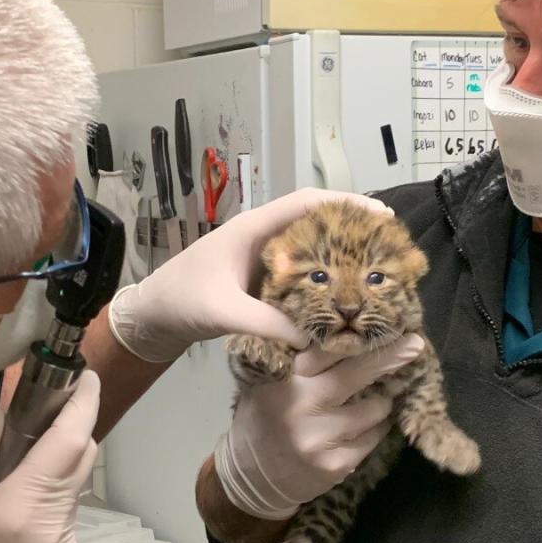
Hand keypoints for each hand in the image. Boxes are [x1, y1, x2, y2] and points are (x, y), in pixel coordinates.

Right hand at [0, 371, 100, 542]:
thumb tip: (4, 414)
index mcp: (22, 509)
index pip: (70, 440)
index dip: (84, 402)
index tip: (87, 376)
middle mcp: (57, 528)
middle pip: (81, 460)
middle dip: (68, 431)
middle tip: (35, 419)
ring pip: (71, 490)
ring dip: (49, 475)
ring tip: (1, 492)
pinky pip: (65, 520)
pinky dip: (46, 508)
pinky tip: (9, 532)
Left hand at [107, 188, 392, 362]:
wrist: (153, 317)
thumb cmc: (182, 301)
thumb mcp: (223, 311)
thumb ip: (266, 321)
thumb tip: (312, 339)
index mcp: (253, 229)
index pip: (306, 203)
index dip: (344, 204)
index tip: (379, 214)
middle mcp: (261, 238)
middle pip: (315, 224)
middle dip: (351, 231)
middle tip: (389, 245)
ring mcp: (262, 260)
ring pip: (309, 251)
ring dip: (339, 258)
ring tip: (375, 269)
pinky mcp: (260, 282)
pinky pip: (299, 275)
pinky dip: (322, 282)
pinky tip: (342, 298)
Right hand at [214, 336, 423, 519]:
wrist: (251, 477)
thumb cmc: (266, 416)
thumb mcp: (269, 380)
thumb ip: (300, 360)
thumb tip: (352, 332)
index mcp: (282, 376)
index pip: (325, 348)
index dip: (358, 337)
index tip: (386, 324)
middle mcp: (298, 404)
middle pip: (353, 374)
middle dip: (388, 358)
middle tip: (415, 346)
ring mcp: (316, 437)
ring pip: (371, 410)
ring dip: (381, 403)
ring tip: (378, 400)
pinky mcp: (332, 465)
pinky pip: (370, 440)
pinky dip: (374, 430)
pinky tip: (366, 428)